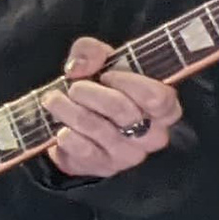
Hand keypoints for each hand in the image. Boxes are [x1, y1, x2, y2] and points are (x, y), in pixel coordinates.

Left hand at [47, 36, 179, 178]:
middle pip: (124, 111)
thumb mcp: (97, 61)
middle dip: (91, 93)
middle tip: (74, 87)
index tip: (106, 75)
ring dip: (70, 110)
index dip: (130, 83)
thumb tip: (79, 67)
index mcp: (163, 108)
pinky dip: (67, 135)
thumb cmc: (98, 89)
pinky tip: (61, 129)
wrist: (75, 126)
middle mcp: (153, 135)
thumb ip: (91, 51)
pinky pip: (84, 150)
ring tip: (55, 100)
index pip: (159, 98)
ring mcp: (130, 155)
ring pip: (99, 129)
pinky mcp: (105, 168)